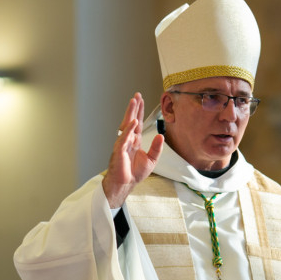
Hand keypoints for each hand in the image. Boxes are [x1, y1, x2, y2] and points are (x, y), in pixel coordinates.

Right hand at [102, 93, 163, 207]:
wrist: (126, 183)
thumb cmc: (135, 172)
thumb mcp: (152, 160)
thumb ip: (157, 148)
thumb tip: (161, 135)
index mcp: (135, 141)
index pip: (138, 123)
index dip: (140, 112)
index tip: (141, 100)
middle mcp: (128, 140)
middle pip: (131, 120)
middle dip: (134, 108)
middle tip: (137, 95)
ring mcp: (123, 144)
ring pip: (126, 125)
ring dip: (130, 113)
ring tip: (134, 102)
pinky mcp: (119, 150)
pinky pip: (124, 138)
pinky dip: (129, 130)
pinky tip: (133, 122)